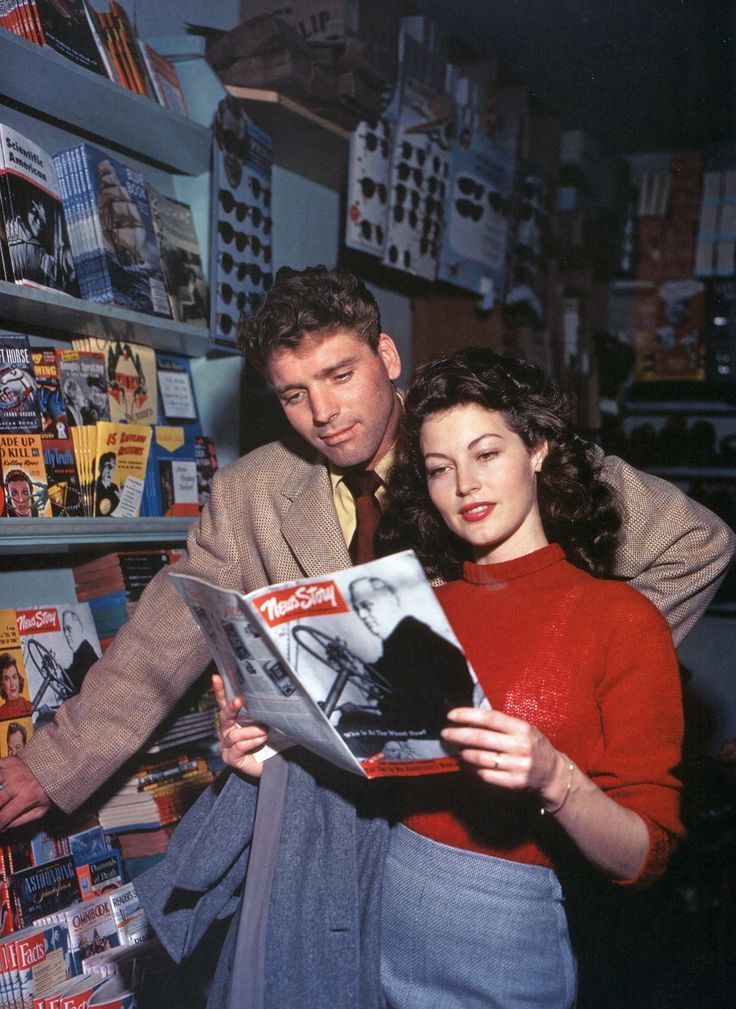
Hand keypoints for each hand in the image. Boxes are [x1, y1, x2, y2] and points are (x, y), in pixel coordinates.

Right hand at [0, 757, 51, 830]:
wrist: (58, 765)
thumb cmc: (48, 789)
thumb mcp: (41, 809)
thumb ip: (21, 820)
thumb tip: (3, 828)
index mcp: (26, 797)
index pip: (3, 816)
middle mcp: (17, 783)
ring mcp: (11, 771)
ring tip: (0, 795)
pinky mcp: (8, 761)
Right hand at [213, 673, 268, 779]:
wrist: (272, 764)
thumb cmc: (268, 740)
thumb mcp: (265, 722)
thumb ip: (261, 712)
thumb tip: (267, 695)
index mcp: (233, 719)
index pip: (224, 702)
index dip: (219, 690)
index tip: (216, 676)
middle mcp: (226, 730)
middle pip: (225, 716)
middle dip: (232, 707)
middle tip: (241, 699)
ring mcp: (226, 745)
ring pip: (233, 734)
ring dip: (251, 731)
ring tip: (265, 731)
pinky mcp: (229, 758)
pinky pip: (238, 747)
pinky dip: (251, 742)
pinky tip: (261, 740)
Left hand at [442, 707, 565, 802]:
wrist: (553, 773)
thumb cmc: (533, 746)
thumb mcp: (524, 729)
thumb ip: (502, 724)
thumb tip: (470, 719)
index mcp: (522, 728)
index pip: (490, 718)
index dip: (468, 715)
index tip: (451, 715)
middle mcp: (521, 746)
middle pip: (482, 738)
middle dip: (459, 735)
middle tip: (446, 734)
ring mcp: (519, 765)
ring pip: (483, 759)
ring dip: (466, 754)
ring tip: (458, 751)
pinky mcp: (516, 782)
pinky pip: (488, 775)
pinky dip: (477, 770)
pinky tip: (472, 766)